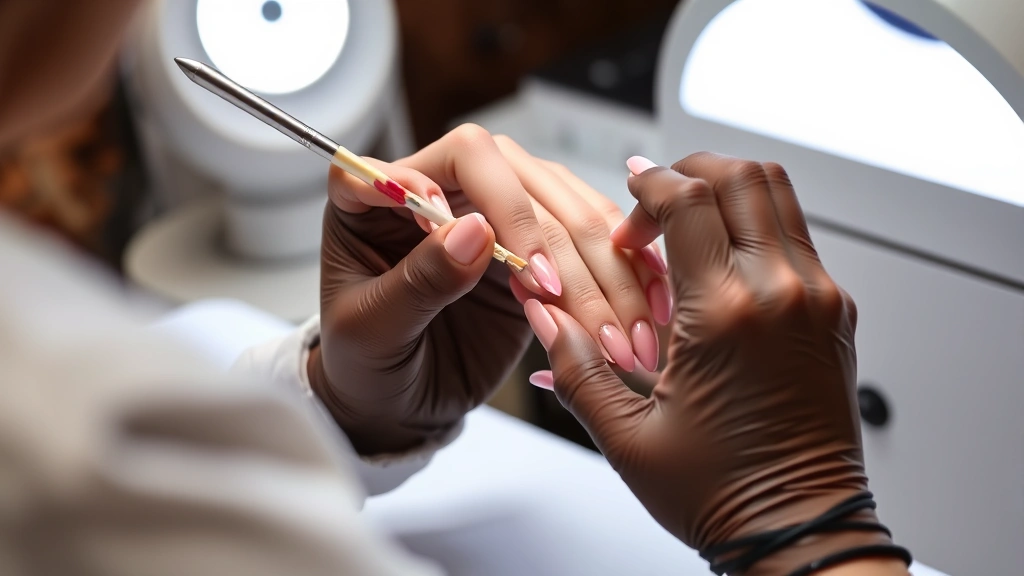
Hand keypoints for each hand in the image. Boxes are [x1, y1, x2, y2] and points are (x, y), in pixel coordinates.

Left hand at [308, 126, 665, 454]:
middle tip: (575, 310)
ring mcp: (496, 213)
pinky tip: (641, 313)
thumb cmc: (363, 364)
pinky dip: (622, 278)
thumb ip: (418, 281)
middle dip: (560, 247)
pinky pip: (591, 246)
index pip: (461, 156)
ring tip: (620, 335)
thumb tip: (475, 230)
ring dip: (604, 271)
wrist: (393, 404)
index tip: (513, 263)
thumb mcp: (370, 331)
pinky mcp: (536, 248)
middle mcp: (445, 186)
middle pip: (527, 180)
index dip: (495, 196)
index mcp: (384, 190)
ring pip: (569, 212)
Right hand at [528, 153, 894, 574]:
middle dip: (688, 172)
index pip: (687, 199)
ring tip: (687, 224)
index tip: (627, 195)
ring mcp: (817, 299)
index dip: (647, 186)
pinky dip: (755, 226)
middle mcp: (781, 293)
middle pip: (741, 177)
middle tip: (653, 201)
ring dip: (726, 193)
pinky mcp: (835, 313)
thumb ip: (575, 368)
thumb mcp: (627, 438)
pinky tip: (720, 265)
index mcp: (725, 316)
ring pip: (778, 195)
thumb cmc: (724, 494)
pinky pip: (796, 236)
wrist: (801, 532)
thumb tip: (546, 318)